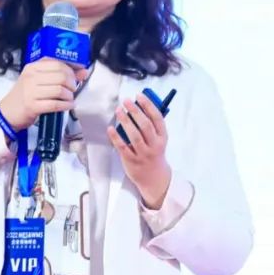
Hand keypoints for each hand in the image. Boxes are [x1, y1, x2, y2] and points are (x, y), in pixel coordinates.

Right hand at [0, 59, 89, 130]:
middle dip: (72, 83)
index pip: (57, 62)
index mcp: (32, 68)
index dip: (72, 68)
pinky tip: (68, 105)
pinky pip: (55, 104)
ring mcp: (31, 92)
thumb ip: (59, 75)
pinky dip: (66, 105)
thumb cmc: (25, 96)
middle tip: (73, 89)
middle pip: (61, 75)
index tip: (79, 73)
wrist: (7, 113)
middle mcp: (31, 77)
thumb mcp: (38, 81)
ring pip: (60, 90)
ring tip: (69, 98)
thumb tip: (83, 72)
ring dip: (69, 95)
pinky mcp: (32, 106)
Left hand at [107, 93, 171, 208]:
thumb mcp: (159, 140)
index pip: (157, 118)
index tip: (139, 96)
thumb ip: (151, 126)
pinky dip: (116, 137)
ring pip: (134, 136)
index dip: (148, 105)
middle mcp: (154, 145)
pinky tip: (110, 128)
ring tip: (118, 110)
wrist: (154, 178)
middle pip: (145, 125)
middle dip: (135, 111)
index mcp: (162, 137)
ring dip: (126, 121)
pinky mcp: (132, 161)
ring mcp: (143, 154)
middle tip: (126, 101)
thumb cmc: (154, 154)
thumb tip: (139, 106)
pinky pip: (123, 147)